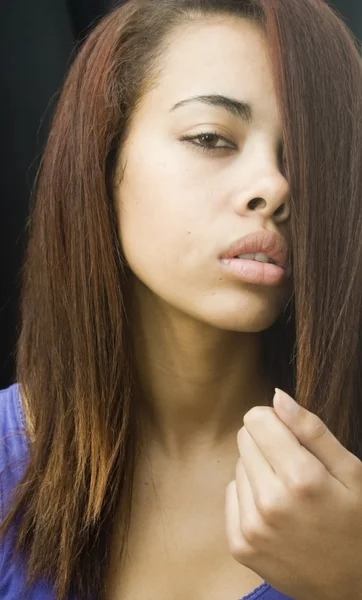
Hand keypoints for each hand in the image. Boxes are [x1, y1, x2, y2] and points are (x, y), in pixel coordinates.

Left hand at [225, 389, 361, 599]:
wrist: (353, 587)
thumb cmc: (357, 523)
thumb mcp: (350, 471)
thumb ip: (312, 430)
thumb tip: (276, 396)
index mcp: (301, 479)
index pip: (256, 420)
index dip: (274, 421)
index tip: (289, 434)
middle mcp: (270, 503)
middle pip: (244, 439)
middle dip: (267, 444)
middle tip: (294, 468)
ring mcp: (252, 528)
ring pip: (238, 466)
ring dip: (259, 471)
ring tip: (288, 493)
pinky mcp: (240, 546)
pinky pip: (231, 494)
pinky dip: (249, 496)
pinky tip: (275, 511)